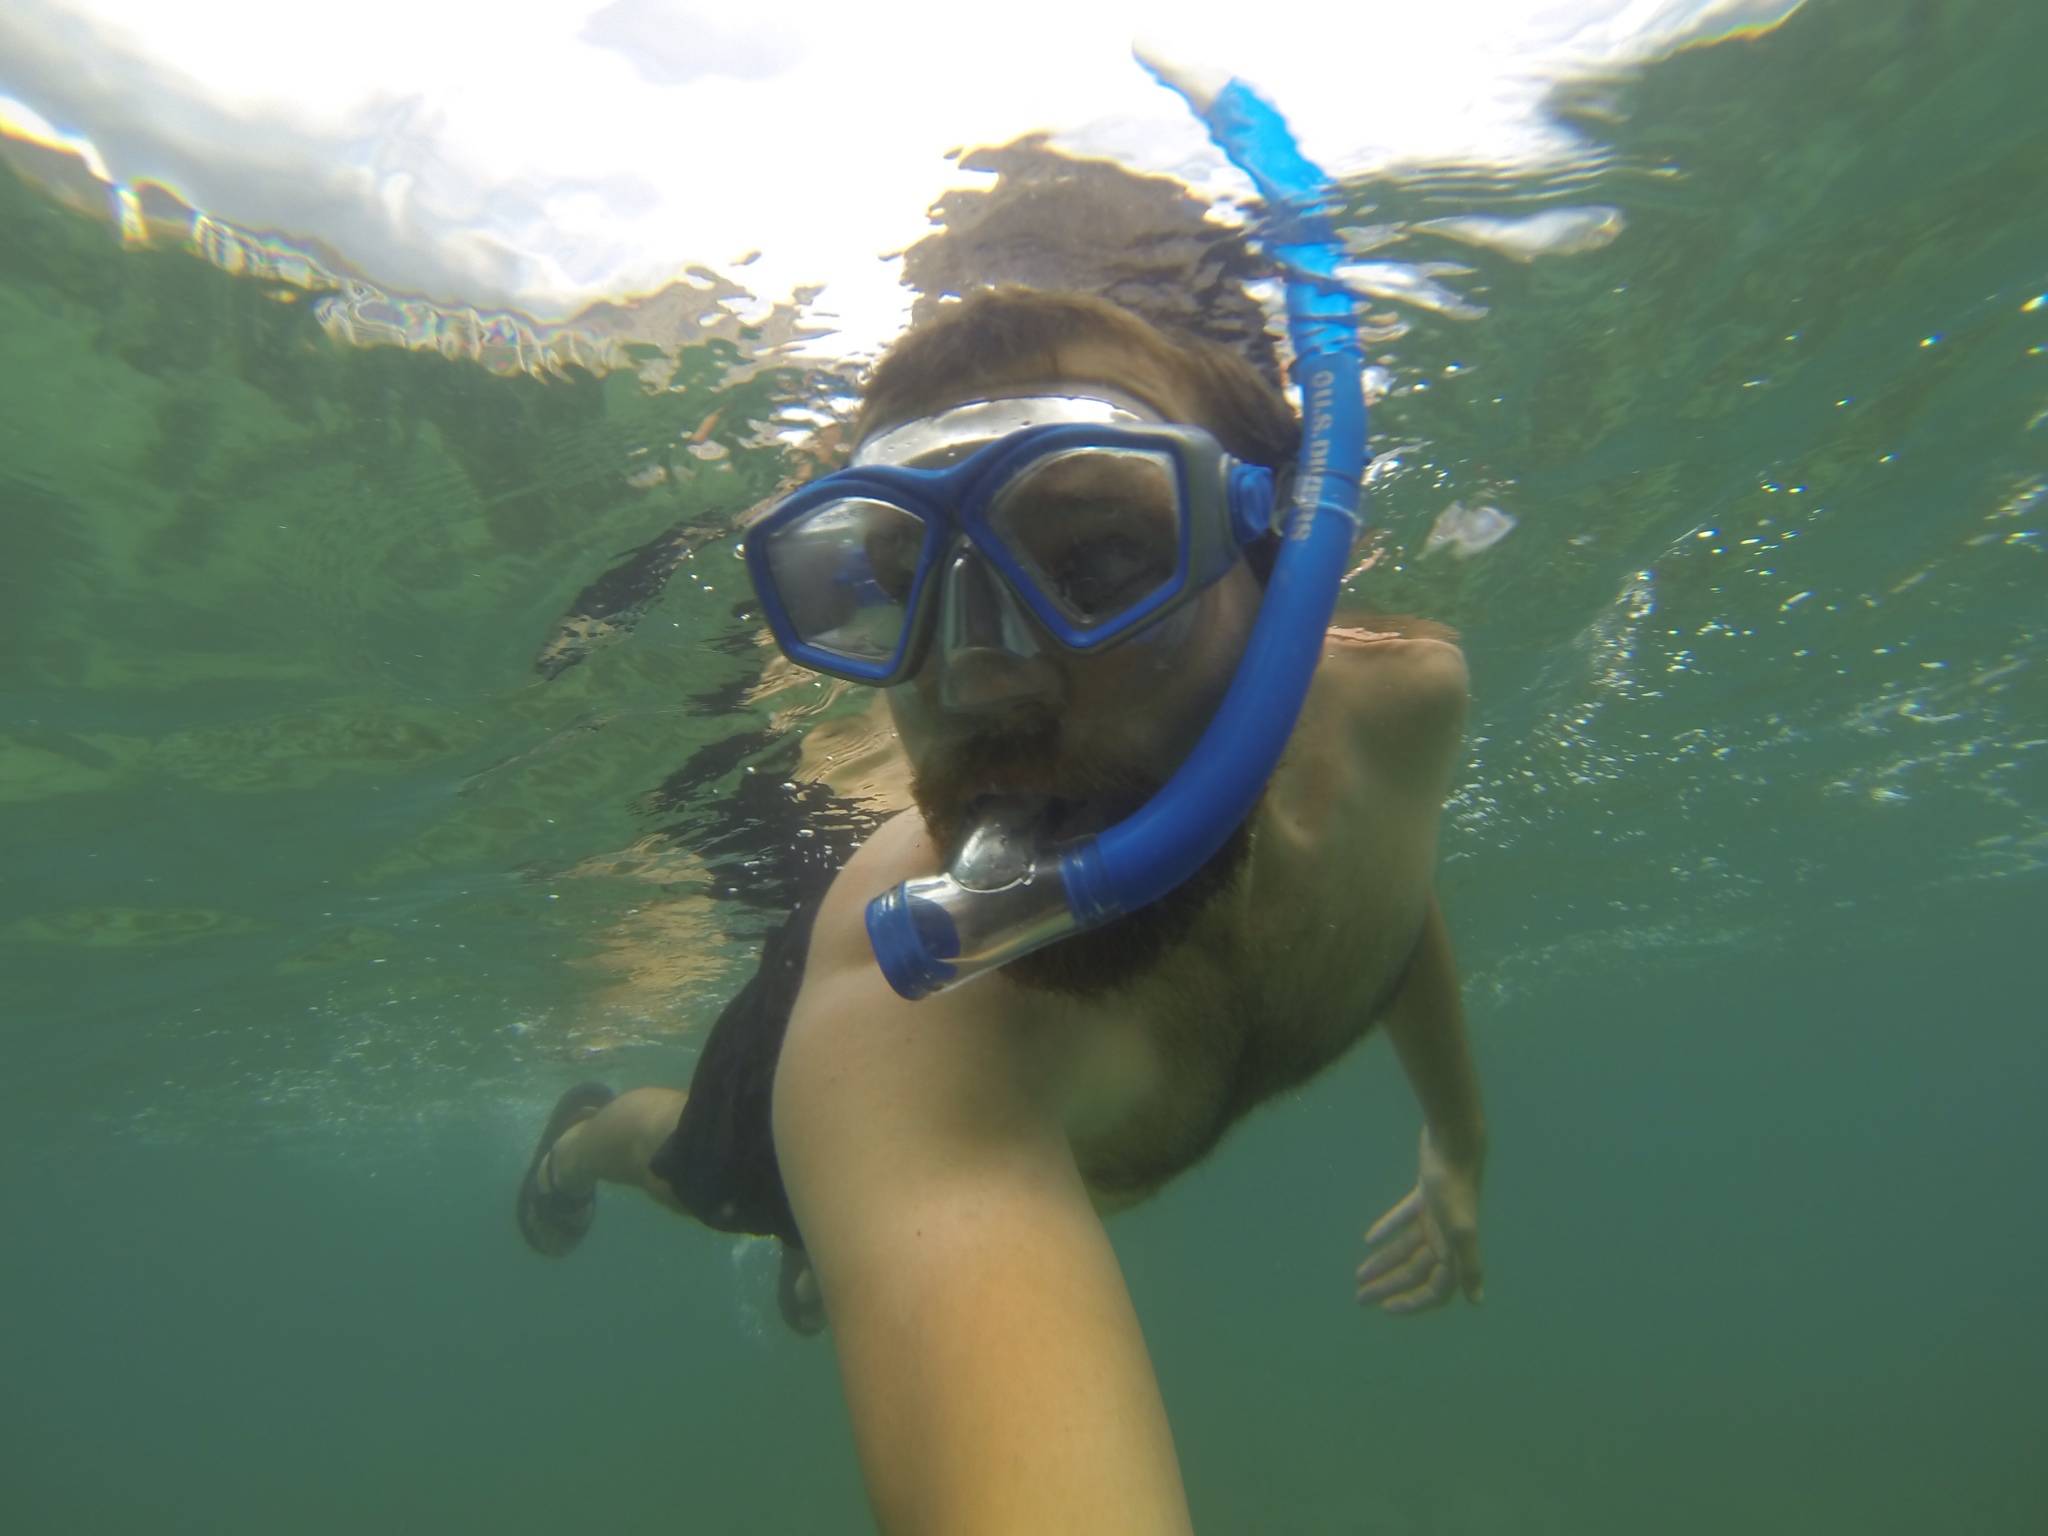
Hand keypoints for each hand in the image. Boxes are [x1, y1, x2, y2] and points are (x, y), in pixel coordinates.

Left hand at [1356, 1127, 1483, 1312]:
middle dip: (1389, 1286)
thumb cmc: (1455, 1186)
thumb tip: (1476, 1301)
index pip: (1436, 1289)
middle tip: (1360, 1297)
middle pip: (1415, 1271)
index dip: (1413, 1301)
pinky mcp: (1427, 1195)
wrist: (1453, 1140)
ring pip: (1407, 1248)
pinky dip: (1388, 1228)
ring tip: (1359, 1276)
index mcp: (1456, 1250)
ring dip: (1384, 1262)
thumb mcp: (1460, 1229)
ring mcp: (1438, 1216)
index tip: (1386, 1308)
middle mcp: (1448, 1237)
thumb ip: (1468, 1265)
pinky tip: (1369, 1240)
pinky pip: (1405, 1218)